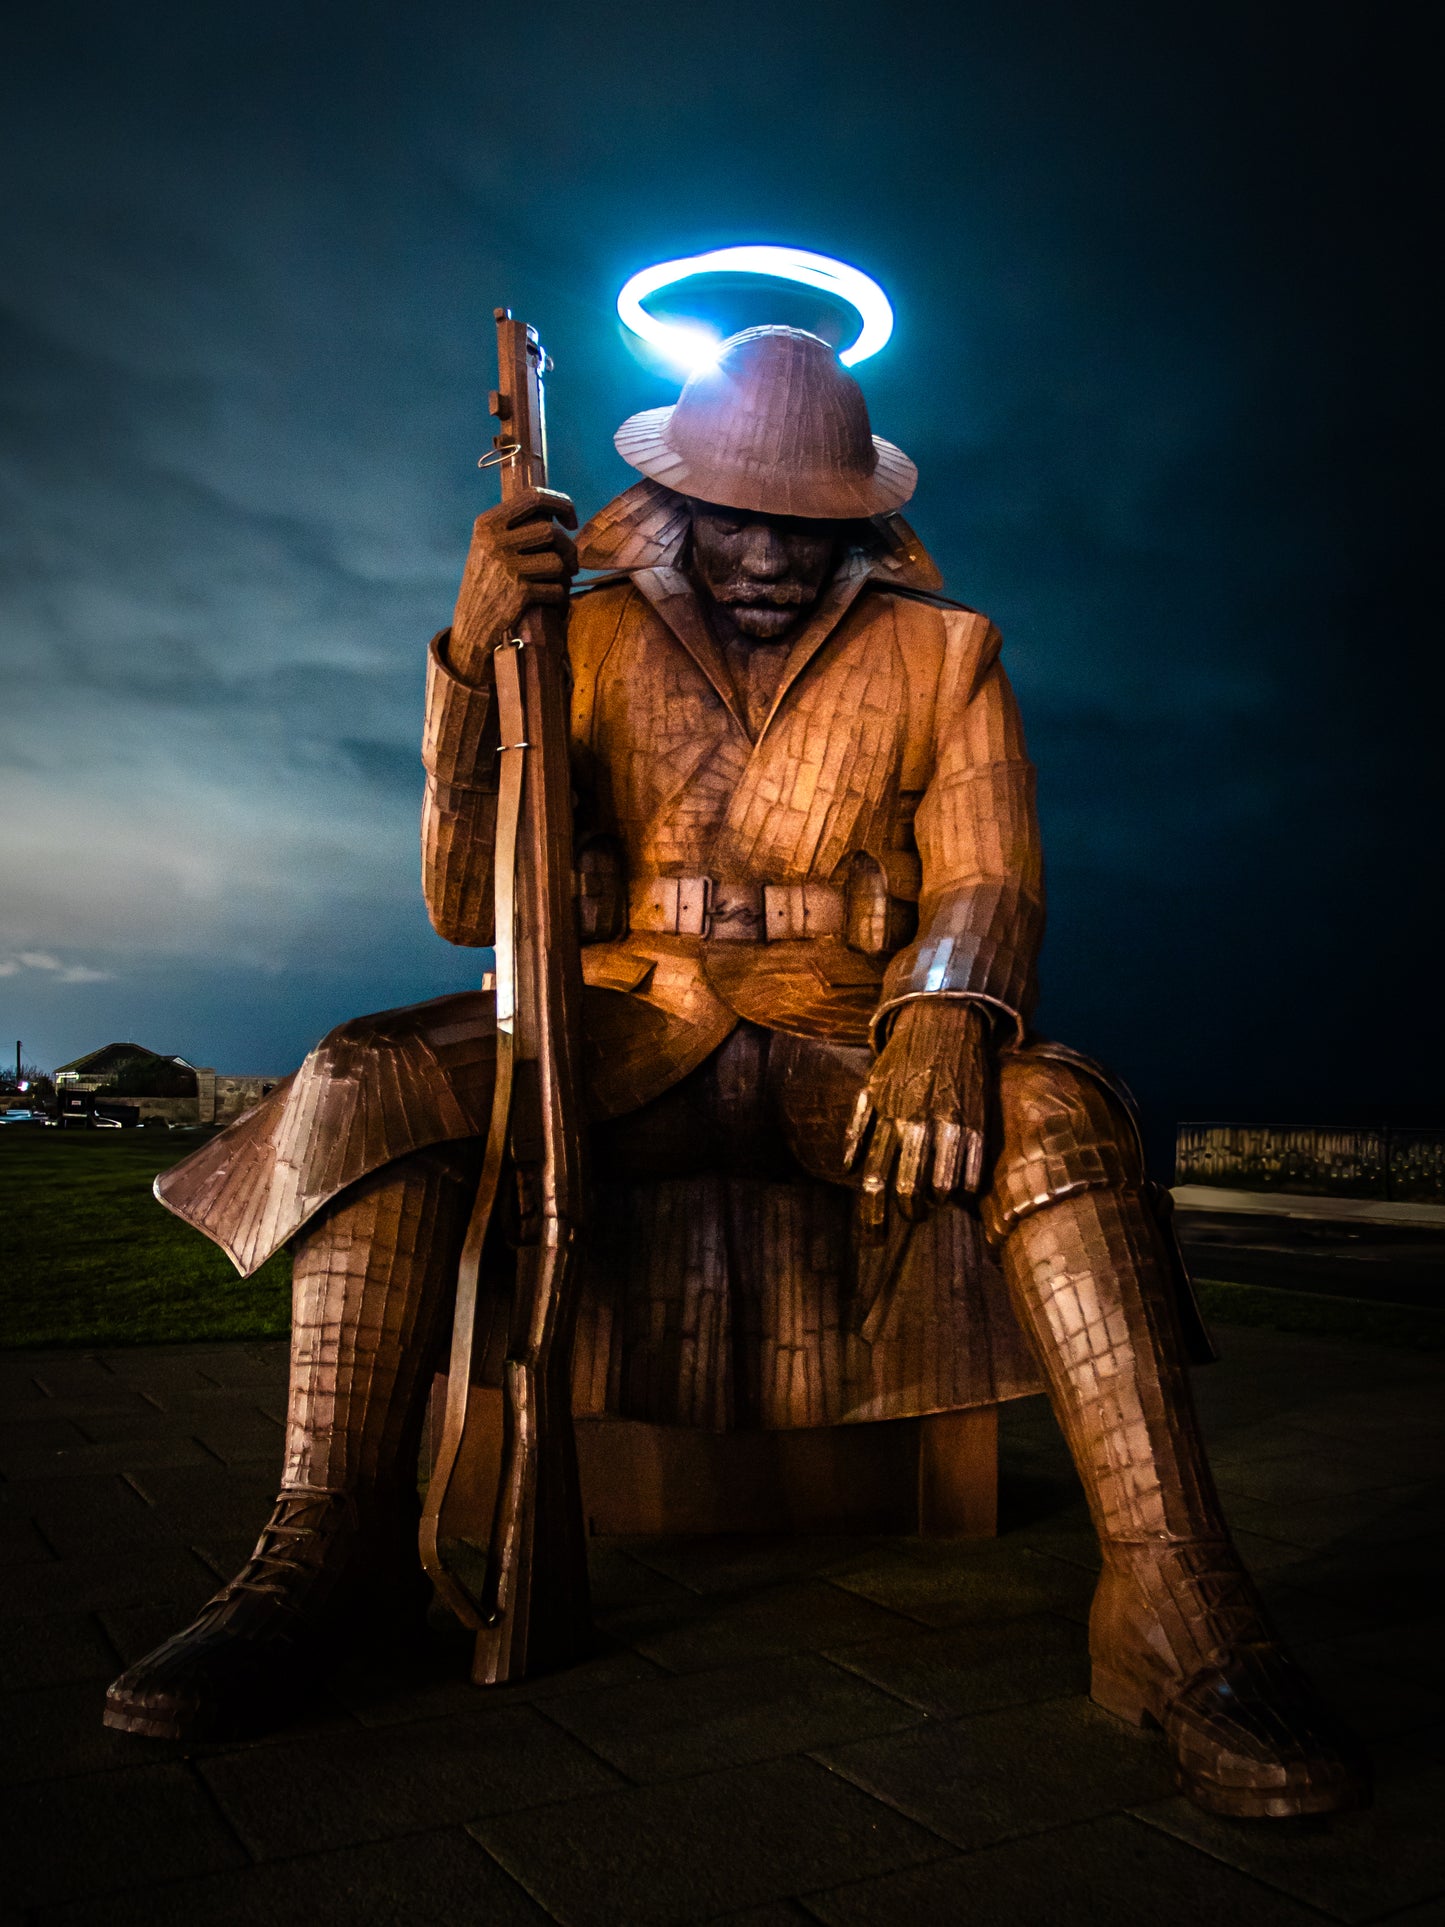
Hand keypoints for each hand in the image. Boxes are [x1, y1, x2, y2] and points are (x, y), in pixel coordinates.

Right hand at [450, 486, 577, 679]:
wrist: (471, 623)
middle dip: (569, 549)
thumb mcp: (490, 545)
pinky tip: (552, 602)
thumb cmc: (488, 581)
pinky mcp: (519, 592)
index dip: (561, 504)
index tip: (571, 521)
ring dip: (566, 575)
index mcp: (488, 523)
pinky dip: (560, 597)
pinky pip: (557, 589)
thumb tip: (558, 512)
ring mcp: (507, 567)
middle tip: (571, 563)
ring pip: (557, 562)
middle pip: (551, 532)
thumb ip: (516, 526)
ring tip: (559, 583)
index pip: (534, 497)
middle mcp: (495, 541)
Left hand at [843, 999, 989, 1238]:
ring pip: (942, 1187)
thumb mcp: (872, 1087)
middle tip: (909, 1218)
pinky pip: (972, 1171)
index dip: (872, 1217)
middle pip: (906, 1190)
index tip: (873, 1241)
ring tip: (934, 1203)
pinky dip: (965, 1188)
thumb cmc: (904, 1058)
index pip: (873, 1181)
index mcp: (885, 1119)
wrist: (943, 1020)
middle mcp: (914, 1125)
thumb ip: (859, 1128)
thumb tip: (848, 1168)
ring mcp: (948, 1125)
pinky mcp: (977, 1122)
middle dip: (907, 1214)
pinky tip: (960, 1189)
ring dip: (936, 1204)